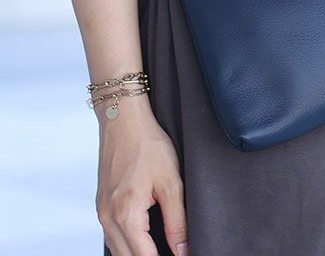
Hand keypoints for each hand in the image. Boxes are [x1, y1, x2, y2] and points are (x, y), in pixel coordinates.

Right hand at [94, 97, 187, 255]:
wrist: (124, 120)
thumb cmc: (148, 144)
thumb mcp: (171, 182)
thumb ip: (177, 220)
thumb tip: (183, 250)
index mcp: (126, 215)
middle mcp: (108, 219)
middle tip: (174, 252)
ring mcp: (101, 213)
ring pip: (118, 250)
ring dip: (137, 253)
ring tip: (161, 248)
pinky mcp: (101, 205)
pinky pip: (112, 236)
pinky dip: (127, 243)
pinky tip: (144, 239)